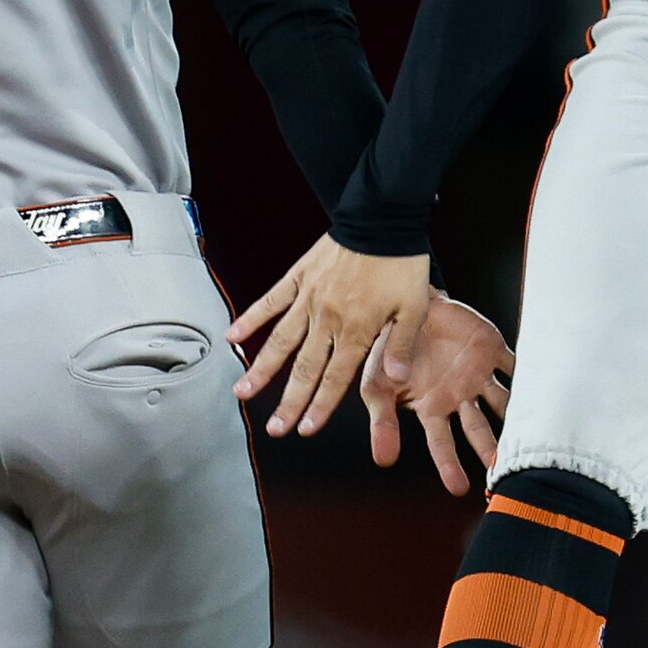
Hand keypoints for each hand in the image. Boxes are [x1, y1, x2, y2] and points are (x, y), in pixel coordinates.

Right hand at [231, 237, 432, 445]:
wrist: (382, 218)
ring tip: (242, 392)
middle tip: (274, 428)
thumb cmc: (402, 262)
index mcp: (356, 330)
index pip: (335, 378)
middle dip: (288, 401)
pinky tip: (233, 336)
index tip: (305, 428)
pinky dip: (251, 318)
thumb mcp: (414, 307)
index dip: (320, 406)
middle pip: (304, 368)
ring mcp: (309, 298)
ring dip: (261, 369)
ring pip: (280, 341)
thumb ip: (402, 346)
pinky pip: (271, 301)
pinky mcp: (299, 277)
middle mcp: (327, 319)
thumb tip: (396, 381)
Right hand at [366, 294, 514, 493]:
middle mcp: (458, 397)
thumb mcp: (377, 387)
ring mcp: (477, 375)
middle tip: (500, 469)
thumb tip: (383, 461)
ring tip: (530, 435)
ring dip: (514, 418)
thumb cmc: (388, 350)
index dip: (449, 465)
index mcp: (431, 407)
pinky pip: (514, 364)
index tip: (460, 488)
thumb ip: (382, 422)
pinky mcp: (491, 350)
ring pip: (501, 403)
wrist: (407, 308)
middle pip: (478, 429)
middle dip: (489, 449)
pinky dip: (529, 375)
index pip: (442, 442)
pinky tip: (543, 388)